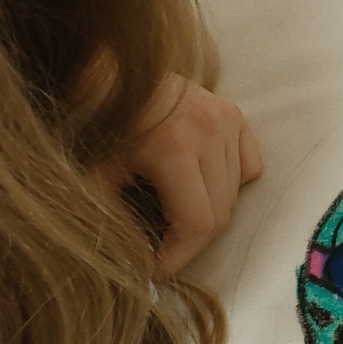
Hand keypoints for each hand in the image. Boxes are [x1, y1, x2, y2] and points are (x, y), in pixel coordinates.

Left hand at [95, 76, 262, 276]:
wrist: (111, 72)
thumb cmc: (96, 123)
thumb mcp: (95, 176)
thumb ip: (115, 221)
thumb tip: (134, 265)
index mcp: (175, 147)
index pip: (197, 222)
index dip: (177, 256)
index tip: (152, 271)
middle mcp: (211, 131)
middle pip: (221, 213)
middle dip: (190, 243)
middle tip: (161, 253)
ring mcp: (228, 120)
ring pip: (235, 193)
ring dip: (207, 216)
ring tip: (174, 223)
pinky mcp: (235, 114)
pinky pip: (247, 165)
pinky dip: (230, 185)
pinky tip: (199, 185)